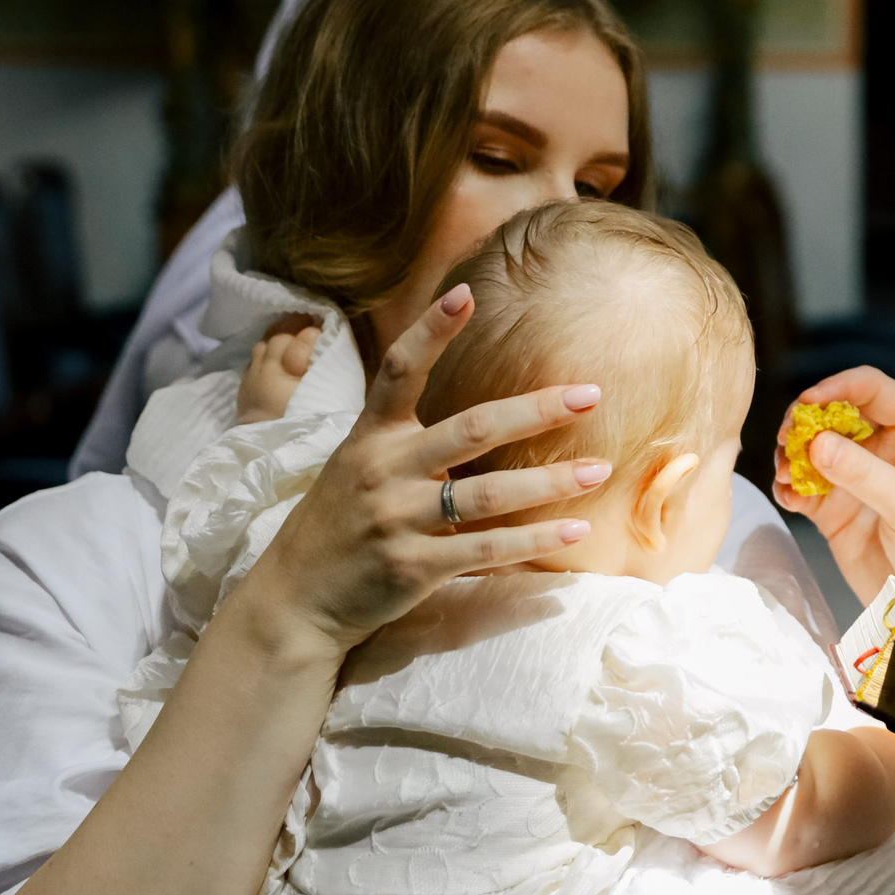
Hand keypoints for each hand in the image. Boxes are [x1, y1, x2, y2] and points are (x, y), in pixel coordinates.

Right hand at [227, 283, 612, 658]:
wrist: (295, 600)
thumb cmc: (338, 525)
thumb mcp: (357, 465)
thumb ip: (404, 436)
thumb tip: (471, 410)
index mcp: (370, 437)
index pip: (398, 372)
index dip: (430, 332)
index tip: (465, 294)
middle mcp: (383, 470)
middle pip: (471, 429)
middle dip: (536, 410)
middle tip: (590, 394)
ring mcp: (397, 519)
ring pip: (488, 494)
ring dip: (550, 482)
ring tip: (600, 470)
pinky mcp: (412, 566)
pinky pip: (485, 548)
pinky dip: (534, 539)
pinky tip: (575, 530)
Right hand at [770, 366, 894, 598]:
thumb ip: (864, 473)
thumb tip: (816, 443)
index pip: (872, 389)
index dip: (838, 387)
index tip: (808, 403)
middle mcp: (884, 448)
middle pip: (834, 414)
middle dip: (805, 422)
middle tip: (786, 439)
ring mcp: (858, 478)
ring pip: (813, 449)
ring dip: (793, 455)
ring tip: (785, 474)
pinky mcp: (837, 510)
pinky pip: (804, 488)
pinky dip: (790, 487)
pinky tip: (788, 497)